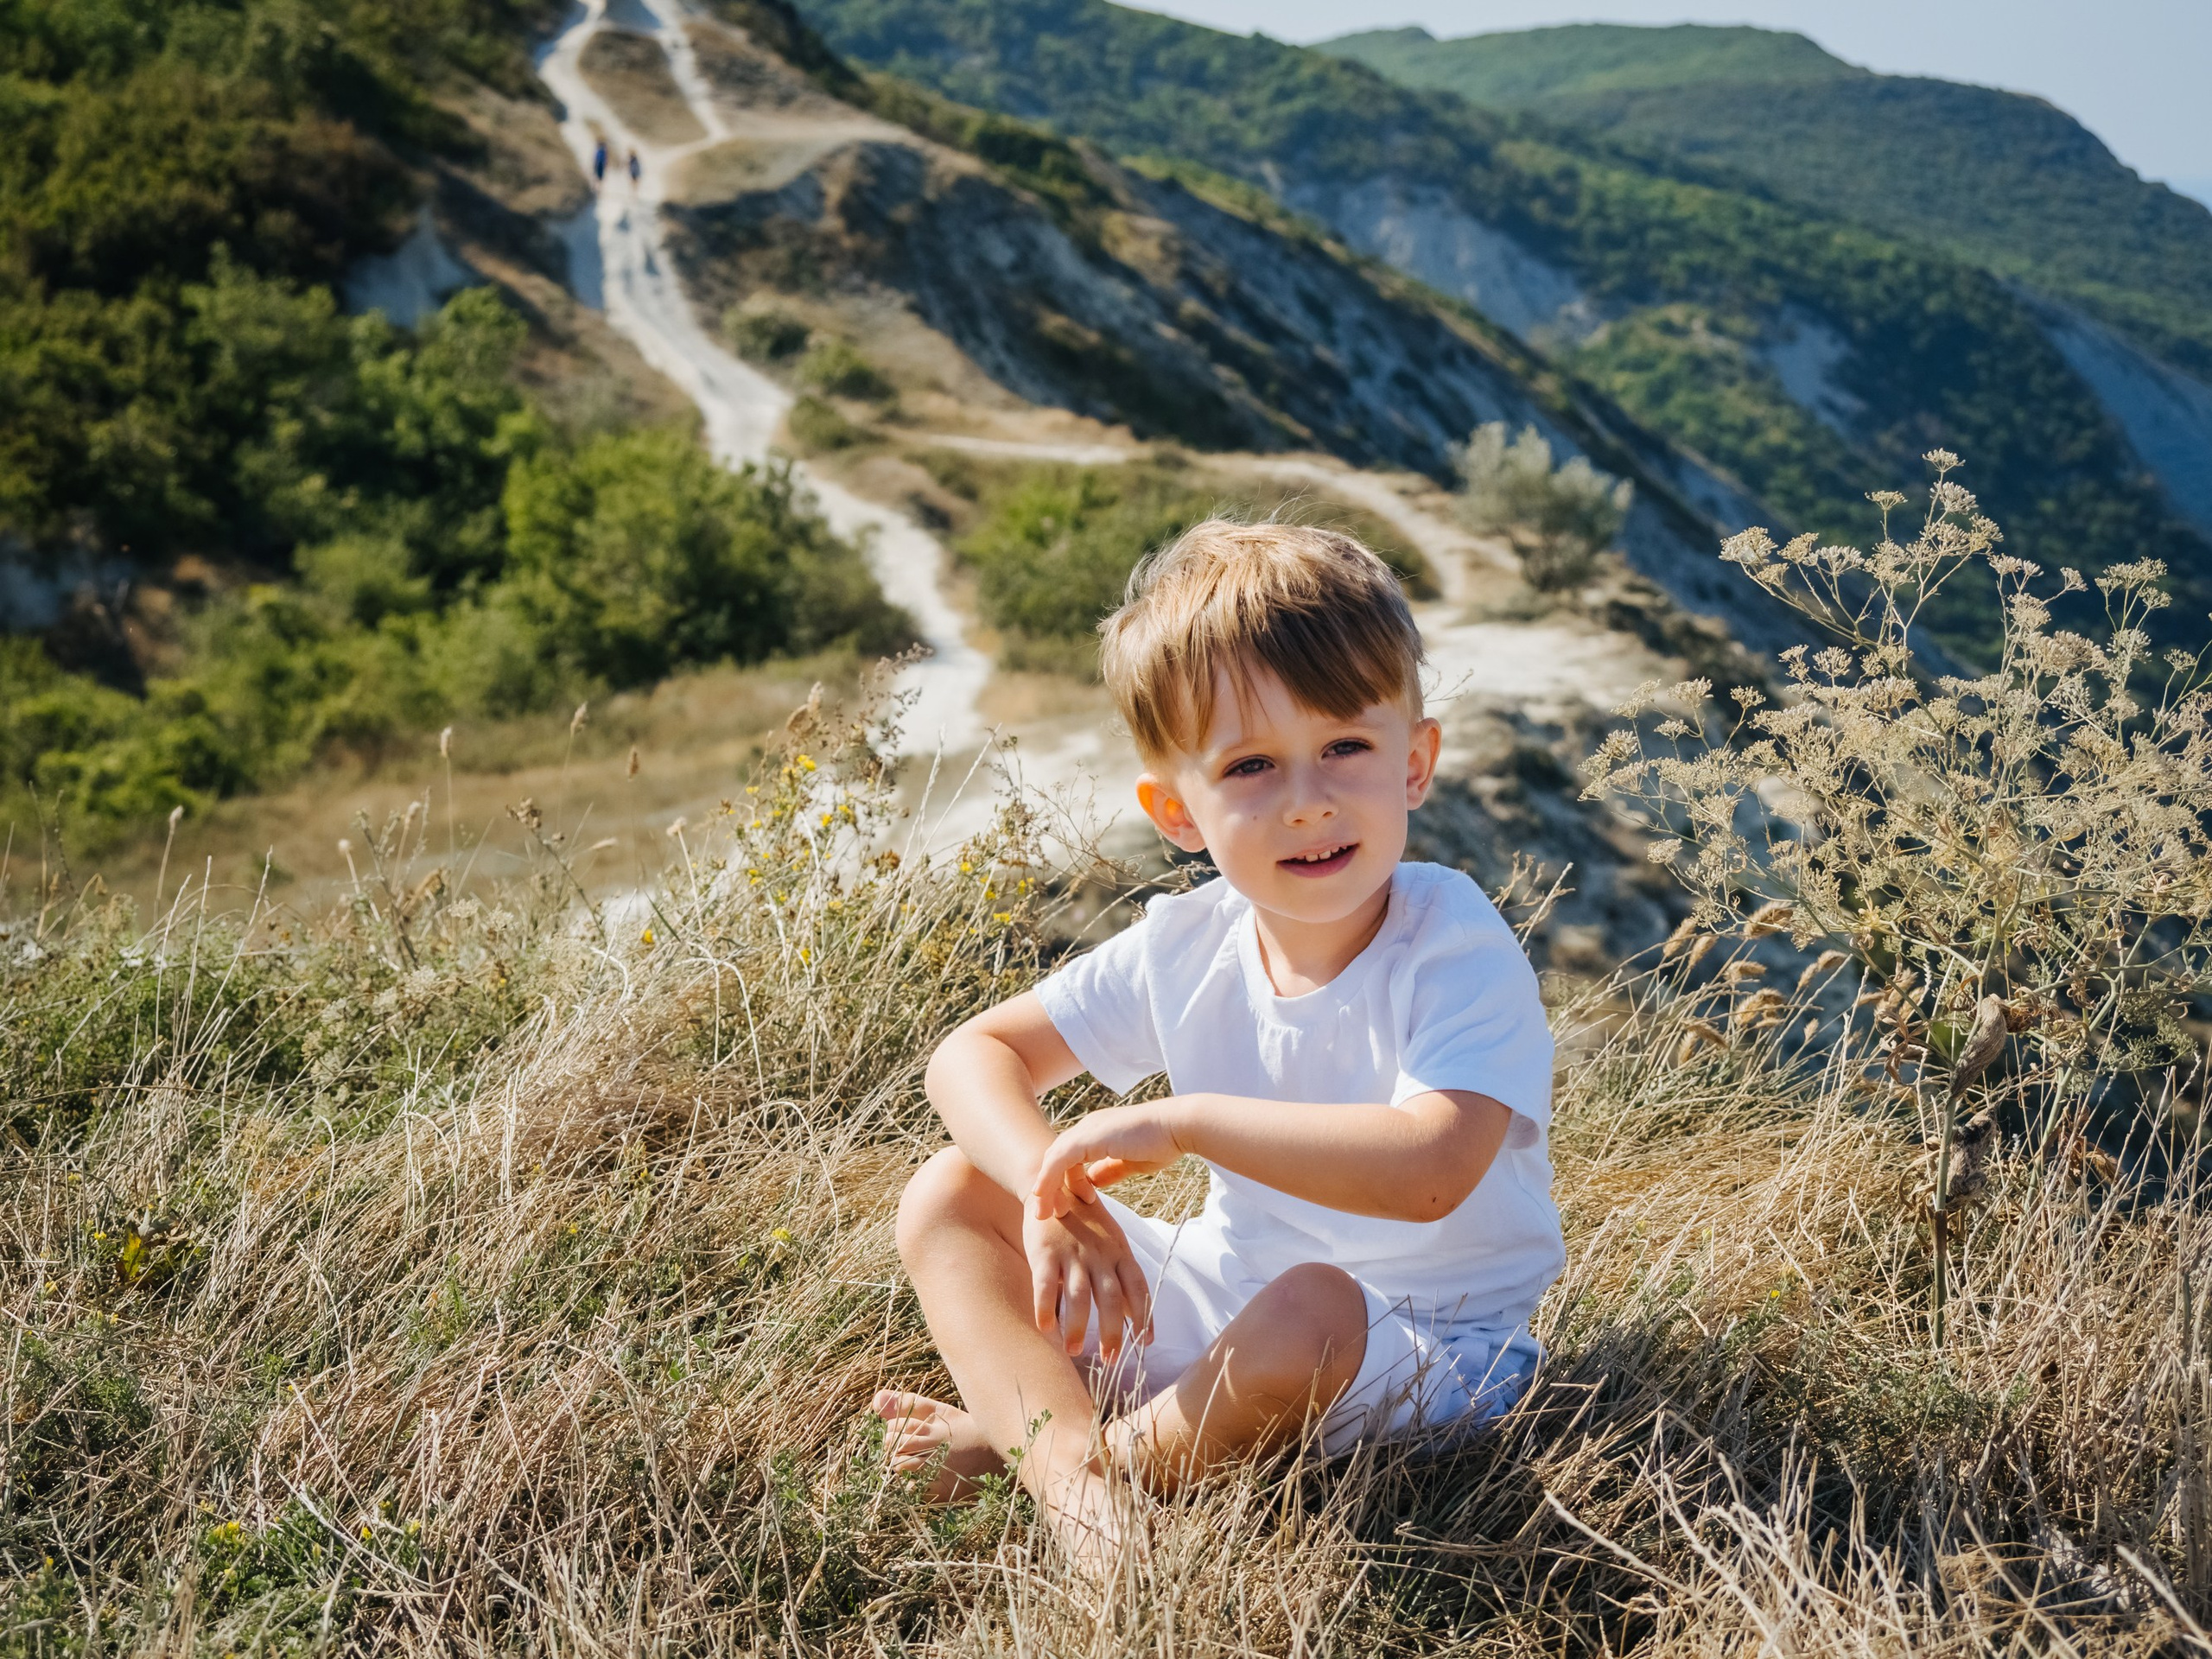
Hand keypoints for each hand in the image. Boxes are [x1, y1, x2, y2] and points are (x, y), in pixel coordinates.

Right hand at [1023, 1202, 1152, 1360]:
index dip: (1144, 1316)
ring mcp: (1072, 1253)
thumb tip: (1137, 1314)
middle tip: (1110, 1360)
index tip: (1146, 1344)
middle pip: (1111, 1298)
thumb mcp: (1112, 1242)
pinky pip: (1045, 1284)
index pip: (1138, 1287)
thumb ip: (1122, 1276)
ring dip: (1077, 1327)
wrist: (1051, 1184)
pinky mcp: (1044, 1252)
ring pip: (1079, 1296)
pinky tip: (1045, 1328)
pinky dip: (1045, 1308)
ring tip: (1074, 1351)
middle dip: (1112, 1332)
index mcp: (1119, 1252)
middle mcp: (1099, 1254)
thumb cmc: (1084, 1220)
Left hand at [1029, 1101, 1186, 1219]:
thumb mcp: (1130, 1162)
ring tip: (1044, 1212)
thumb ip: (1109, 1169)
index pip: (1069, 1157)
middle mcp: (1088, 1127)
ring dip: (1046, 1187)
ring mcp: (1087, 1130)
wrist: (1177, 1128)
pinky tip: (1047, 1197)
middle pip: (1055, 1157)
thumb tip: (1094, 1182)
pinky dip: (1049, 1179)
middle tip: (1048, 1213)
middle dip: (1049, 1186)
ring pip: (1052, 1159)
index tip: (1071, 1204)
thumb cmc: (1162, 1143)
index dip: (1065, 1181)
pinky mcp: (1088, 1137)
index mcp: (1097, 1132)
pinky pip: (1058, 1160)